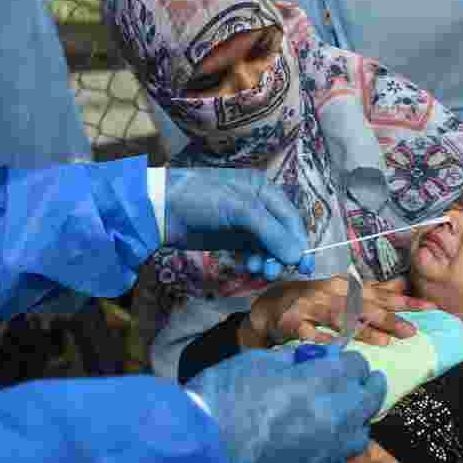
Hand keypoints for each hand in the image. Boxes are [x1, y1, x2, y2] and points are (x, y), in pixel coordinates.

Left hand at [163, 168, 314, 271]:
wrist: (161, 209)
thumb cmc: (200, 199)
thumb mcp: (238, 209)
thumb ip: (269, 232)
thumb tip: (297, 256)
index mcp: (263, 189)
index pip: (291, 218)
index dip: (298, 241)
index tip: (301, 266)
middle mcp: (258, 205)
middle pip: (282, 234)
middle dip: (281, 255)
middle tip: (271, 273)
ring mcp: (244, 223)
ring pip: (268, 246)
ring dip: (268, 261)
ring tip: (257, 271)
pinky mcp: (232, 239)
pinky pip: (253, 253)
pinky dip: (255, 262)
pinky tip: (248, 268)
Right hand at [186, 348, 385, 462]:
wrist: (206, 450)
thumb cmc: (225, 397)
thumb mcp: (257, 361)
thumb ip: (290, 359)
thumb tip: (307, 359)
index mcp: (323, 381)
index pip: (356, 365)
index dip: (346, 360)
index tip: (338, 360)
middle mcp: (338, 415)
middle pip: (370, 398)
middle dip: (366, 385)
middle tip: (363, 379)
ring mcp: (331, 450)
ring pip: (361, 432)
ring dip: (356, 418)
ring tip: (343, 412)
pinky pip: (341, 460)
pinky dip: (338, 449)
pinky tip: (323, 443)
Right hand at [242, 276, 434, 348]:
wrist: (270, 306)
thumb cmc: (313, 301)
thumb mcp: (343, 292)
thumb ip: (372, 291)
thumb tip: (403, 285)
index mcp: (346, 286)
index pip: (380, 293)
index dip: (404, 300)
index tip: (430, 308)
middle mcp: (330, 292)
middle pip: (363, 305)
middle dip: (388, 318)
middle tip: (411, 331)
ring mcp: (310, 306)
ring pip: (339, 316)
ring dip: (361, 329)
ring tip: (383, 342)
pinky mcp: (291, 322)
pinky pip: (308, 332)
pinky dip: (321, 339)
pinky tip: (336, 347)